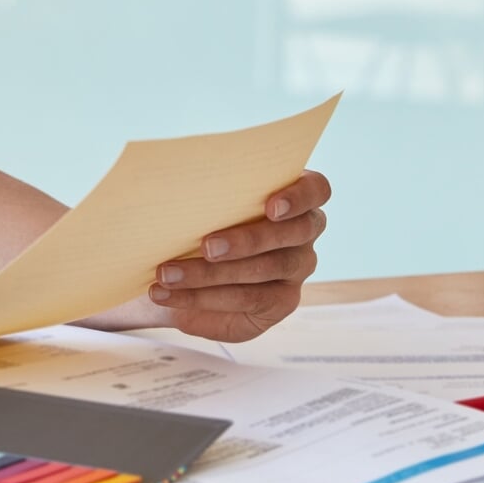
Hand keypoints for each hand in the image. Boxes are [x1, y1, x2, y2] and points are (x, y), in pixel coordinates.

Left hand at [146, 170, 330, 342]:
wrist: (178, 274)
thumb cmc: (192, 227)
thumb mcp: (196, 206)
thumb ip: (203, 195)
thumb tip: (171, 182)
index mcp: (290, 196)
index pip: (315, 189)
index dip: (299, 196)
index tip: (270, 206)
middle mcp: (302, 231)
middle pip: (294, 232)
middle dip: (248, 240)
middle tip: (206, 246)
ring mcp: (296, 267)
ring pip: (266, 267)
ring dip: (212, 273)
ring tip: (168, 274)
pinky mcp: (282, 301)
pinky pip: (249, 298)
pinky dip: (203, 296)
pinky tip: (169, 293)